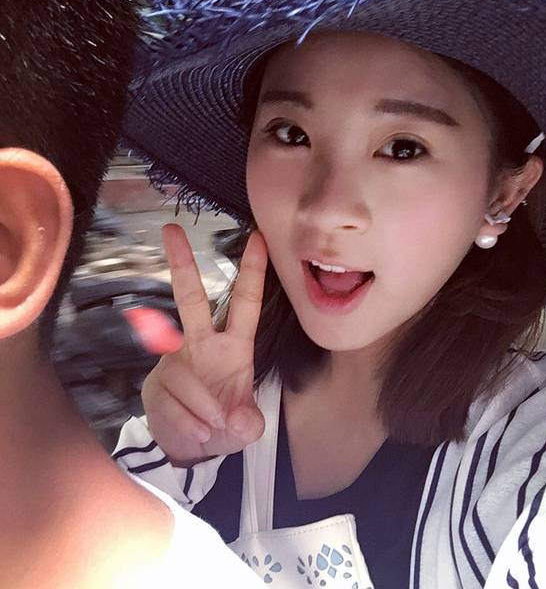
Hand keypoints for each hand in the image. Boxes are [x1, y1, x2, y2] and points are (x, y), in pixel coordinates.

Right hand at [142, 223, 267, 465]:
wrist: (191, 448)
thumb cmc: (224, 424)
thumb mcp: (245, 427)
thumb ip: (247, 423)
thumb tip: (236, 418)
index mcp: (234, 345)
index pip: (245, 304)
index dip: (252, 273)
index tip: (258, 239)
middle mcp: (202, 344)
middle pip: (191, 300)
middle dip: (182, 265)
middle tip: (171, 229)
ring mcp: (175, 361)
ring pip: (183, 377)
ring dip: (200, 411)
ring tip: (210, 430)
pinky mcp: (155, 383)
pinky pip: (171, 404)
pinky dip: (186, 425)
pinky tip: (192, 431)